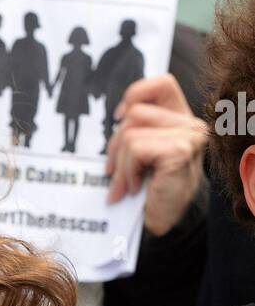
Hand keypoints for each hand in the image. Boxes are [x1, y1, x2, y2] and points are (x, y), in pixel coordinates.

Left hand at [105, 74, 207, 234]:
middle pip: (134, 113)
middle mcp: (191, 125)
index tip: (119, 119)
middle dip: (115, 145)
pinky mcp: (181, 151)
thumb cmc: (151, 189)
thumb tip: (116, 118)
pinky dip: (128, 171)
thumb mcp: (141, 152)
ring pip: (131, 133)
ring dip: (120, 163)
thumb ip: (136, 128)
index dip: (135, 95)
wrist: (164, 222)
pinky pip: (136, 148)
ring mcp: (189, 137)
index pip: (162, 84)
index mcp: (181, 119)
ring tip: (125, 183)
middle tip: (114, 172)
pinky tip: (135, 187)